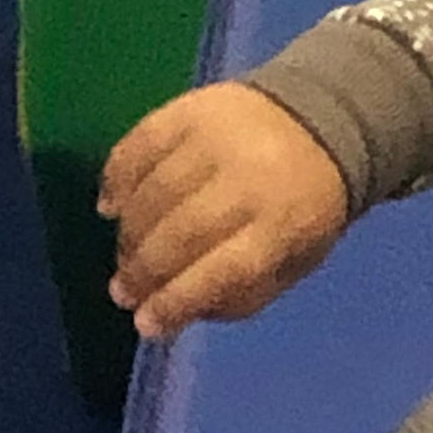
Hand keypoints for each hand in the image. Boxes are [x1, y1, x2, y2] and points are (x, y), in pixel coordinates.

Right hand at [98, 82, 348, 338]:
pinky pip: (138, 147)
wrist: (321, 119)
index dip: (177, 301)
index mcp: (285, 223)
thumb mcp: (294, 259)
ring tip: (122, 257)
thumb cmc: (302, 205)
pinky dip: (116, 180)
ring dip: (128, 233)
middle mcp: (249, 177)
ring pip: (154, 193)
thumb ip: (245, 292)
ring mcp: (216, 137)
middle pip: (182, 232)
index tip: (145, 325)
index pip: (224, 270)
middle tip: (122, 293)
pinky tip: (111, 207)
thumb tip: (178, 314)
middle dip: (144, 272)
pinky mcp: (190, 107)